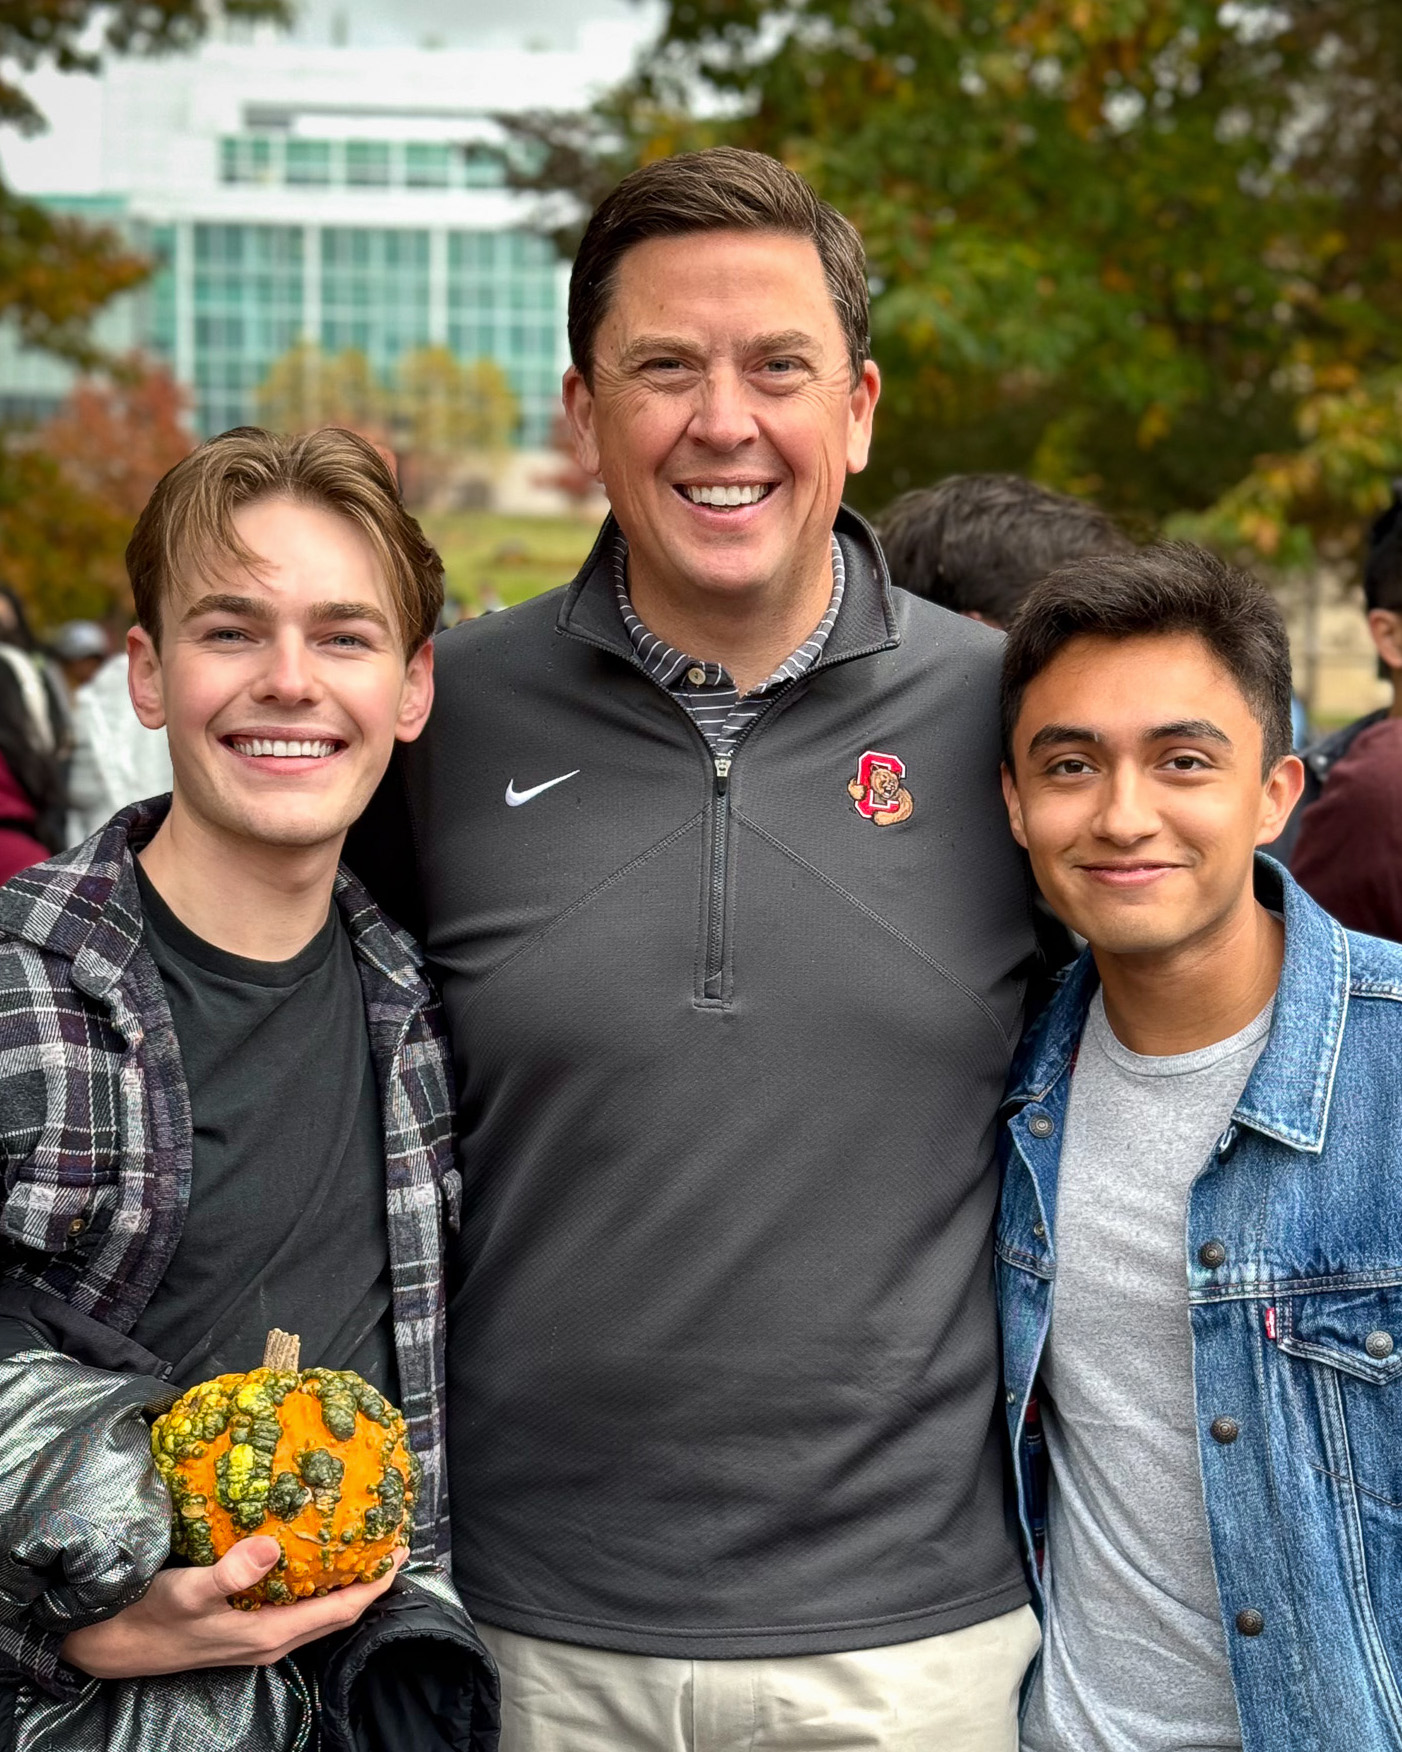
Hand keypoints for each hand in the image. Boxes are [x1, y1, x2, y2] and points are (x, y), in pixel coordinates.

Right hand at [61, 1536, 405, 1678]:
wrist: (111, 1645)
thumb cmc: (151, 1615)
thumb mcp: (190, 1590)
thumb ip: (231, 1571)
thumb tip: (272, 1546)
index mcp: (270, 1633)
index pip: (341, 1610)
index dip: (374, 1583)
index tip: (399, 1550)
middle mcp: (271, 1642)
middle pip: (336, 1613)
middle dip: (367, 1582)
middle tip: (390, 1543)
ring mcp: (256, 1640)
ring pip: (316, 1612)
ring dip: (342, 1583)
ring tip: (359, 1547)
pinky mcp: (241, 1631)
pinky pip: (294, 1609)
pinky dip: (312, 1586)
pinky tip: (307, 1560)